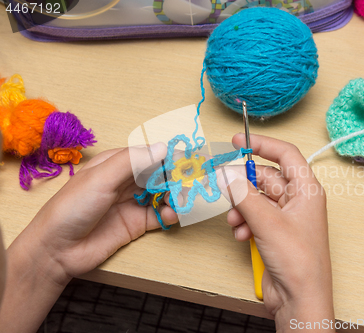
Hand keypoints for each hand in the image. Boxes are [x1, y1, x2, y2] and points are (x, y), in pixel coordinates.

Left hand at [0, 143, 178, 331]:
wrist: (57, 250)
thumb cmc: (72, 207)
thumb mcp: (101, 179)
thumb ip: (133, 162)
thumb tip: (163, 147)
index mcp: (117, 164)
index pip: (152, 155)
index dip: (172, 156)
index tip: (192, 159)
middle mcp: (128, 181)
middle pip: (161, 174)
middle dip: (178, 177)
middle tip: (194, 182)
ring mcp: (134, 203)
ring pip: (165, 194)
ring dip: (177, 195)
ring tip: (182, 201)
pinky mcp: (138, 224)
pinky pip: (161, 215)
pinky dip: (170, 214)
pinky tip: (171, 215)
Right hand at [219, 134, 333, 331]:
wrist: (299, 299)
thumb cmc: (298, 261)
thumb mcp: (268, 223)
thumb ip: (244, 196)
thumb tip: (226, 175)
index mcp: (306, 190)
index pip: (286, 154)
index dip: (262, 144)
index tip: (238, 141)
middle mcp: (297, 200)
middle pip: (265, 177)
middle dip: (243, 184)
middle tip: (224, 188)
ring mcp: (285, 217)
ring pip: (256, 198)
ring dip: (241, 207)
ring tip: (235, 221)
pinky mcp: (274, 232)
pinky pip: (254, 216)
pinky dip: (244, 221)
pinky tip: (241, 234)